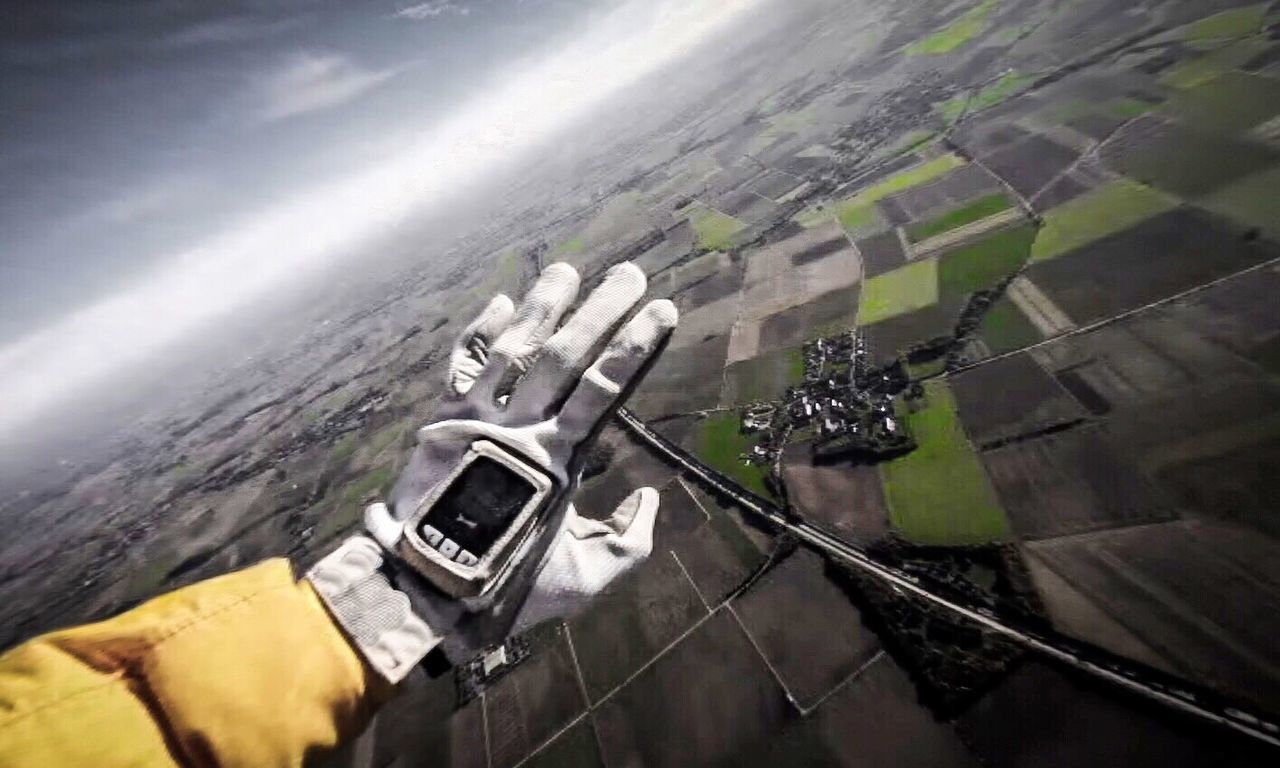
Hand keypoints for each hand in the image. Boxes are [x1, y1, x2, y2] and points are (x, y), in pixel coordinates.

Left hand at [308, 262, 676, 680]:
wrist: (423, 592)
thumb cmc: (505, 587)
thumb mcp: (584, 579)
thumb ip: (629, 542)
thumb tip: (648, 498)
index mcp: (558, 460)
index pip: (605, 389)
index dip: (634, 347)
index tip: (662, 310)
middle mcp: (518, 429)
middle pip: (565, 355)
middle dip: (601, 311)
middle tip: (631, 274)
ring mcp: (475, 420)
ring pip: (513, 348)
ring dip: (543, 306)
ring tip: (569, 269)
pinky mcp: (439, 422)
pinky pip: (462, 365)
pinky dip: (481, 331)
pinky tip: (502, 302)